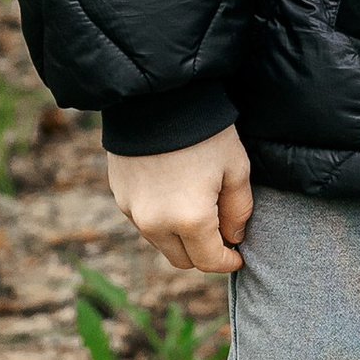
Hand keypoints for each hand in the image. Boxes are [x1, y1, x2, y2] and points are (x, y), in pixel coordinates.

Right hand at [106, 124, 253, 274]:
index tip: (238, 255)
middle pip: (182, 260)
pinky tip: (174, 193)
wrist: (156, 96)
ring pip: (161, 242)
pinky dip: (161, 218)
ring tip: (198, 209)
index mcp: (189, 220)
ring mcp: (133, 210)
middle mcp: (156, 223)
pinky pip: (144, 220)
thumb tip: (233, 237)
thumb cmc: (204, 131)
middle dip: (203, 253)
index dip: (227, 262)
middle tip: (220, 234)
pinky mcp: (120, 195)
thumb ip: (239, 210)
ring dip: (180, 237)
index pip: (208, 262)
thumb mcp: (236, 168)